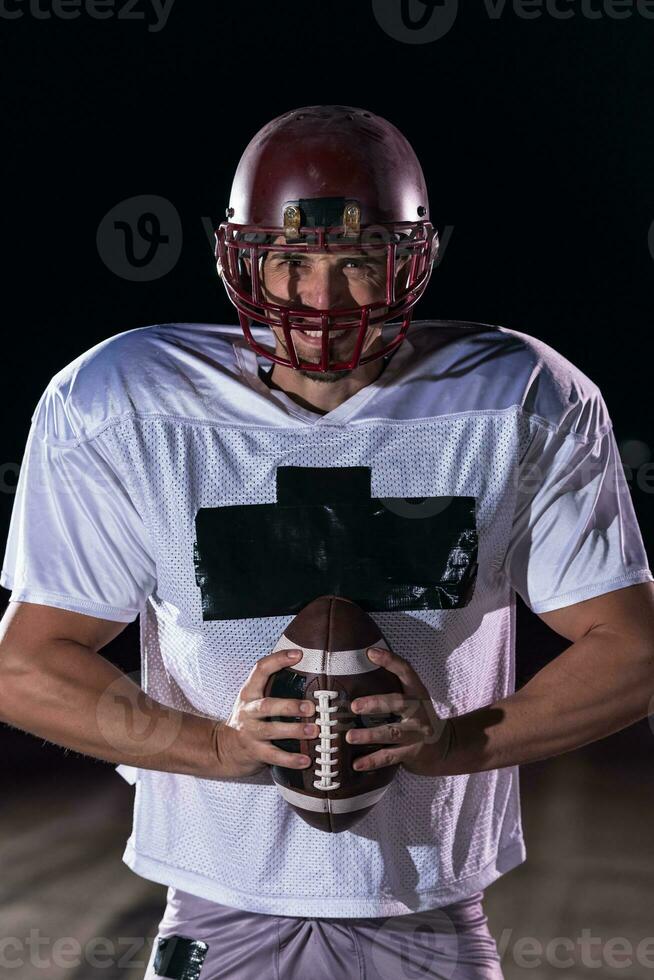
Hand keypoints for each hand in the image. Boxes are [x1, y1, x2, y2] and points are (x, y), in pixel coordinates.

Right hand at [213, 648, 316, 777]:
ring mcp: (250, 733)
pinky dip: (290, 759)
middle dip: (290, 706)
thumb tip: (308, 671)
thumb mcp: (253, 699)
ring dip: (294, 731)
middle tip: (311, 707)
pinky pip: (274, 757)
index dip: (278, 660)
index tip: (299, 654)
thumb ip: (272, 686)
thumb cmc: (247, 719)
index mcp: (249, 693)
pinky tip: (306, 761)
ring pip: (272, 731)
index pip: (260, 670)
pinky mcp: (255, 753)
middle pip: (267, 706)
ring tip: (314, 731)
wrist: (222, 748)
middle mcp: (248, 711)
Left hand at [345, 647, 452, 776]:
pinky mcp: (413, 753)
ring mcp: (417, 733)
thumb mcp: (412, 700)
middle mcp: (419, 711)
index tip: (370, 653)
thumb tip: (359, 671)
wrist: (445, 747)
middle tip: (355, 706)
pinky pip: (390, 757)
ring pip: (392, 733)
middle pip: (398, 703)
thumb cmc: (418, 718)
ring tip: (349, 737)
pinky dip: (372, 761)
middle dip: (376, 703)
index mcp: (417, 693)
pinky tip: (356, 764)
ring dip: (369, 735)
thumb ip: (392, 689)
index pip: (406, 671)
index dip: (390, 661)